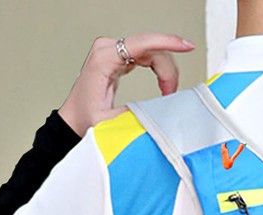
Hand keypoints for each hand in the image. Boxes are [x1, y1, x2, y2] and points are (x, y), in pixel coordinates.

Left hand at [58, 33, 195, 135]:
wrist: (74, 117)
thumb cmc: (86, 118)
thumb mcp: (110, 123)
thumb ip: (135, 116)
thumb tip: (160, 113)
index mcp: (104, 59)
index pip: (142, 43)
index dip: (167, 42)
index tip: (187, 46)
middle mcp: (108, 49)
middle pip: (151, 47)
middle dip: (168, 70)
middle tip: (171, 94)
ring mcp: (113, 50)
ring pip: (152, 50)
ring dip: (165, 71)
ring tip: (167, 92)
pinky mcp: (119, 56)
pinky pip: (147, 54)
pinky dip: (159, 69)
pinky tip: (163, 84)